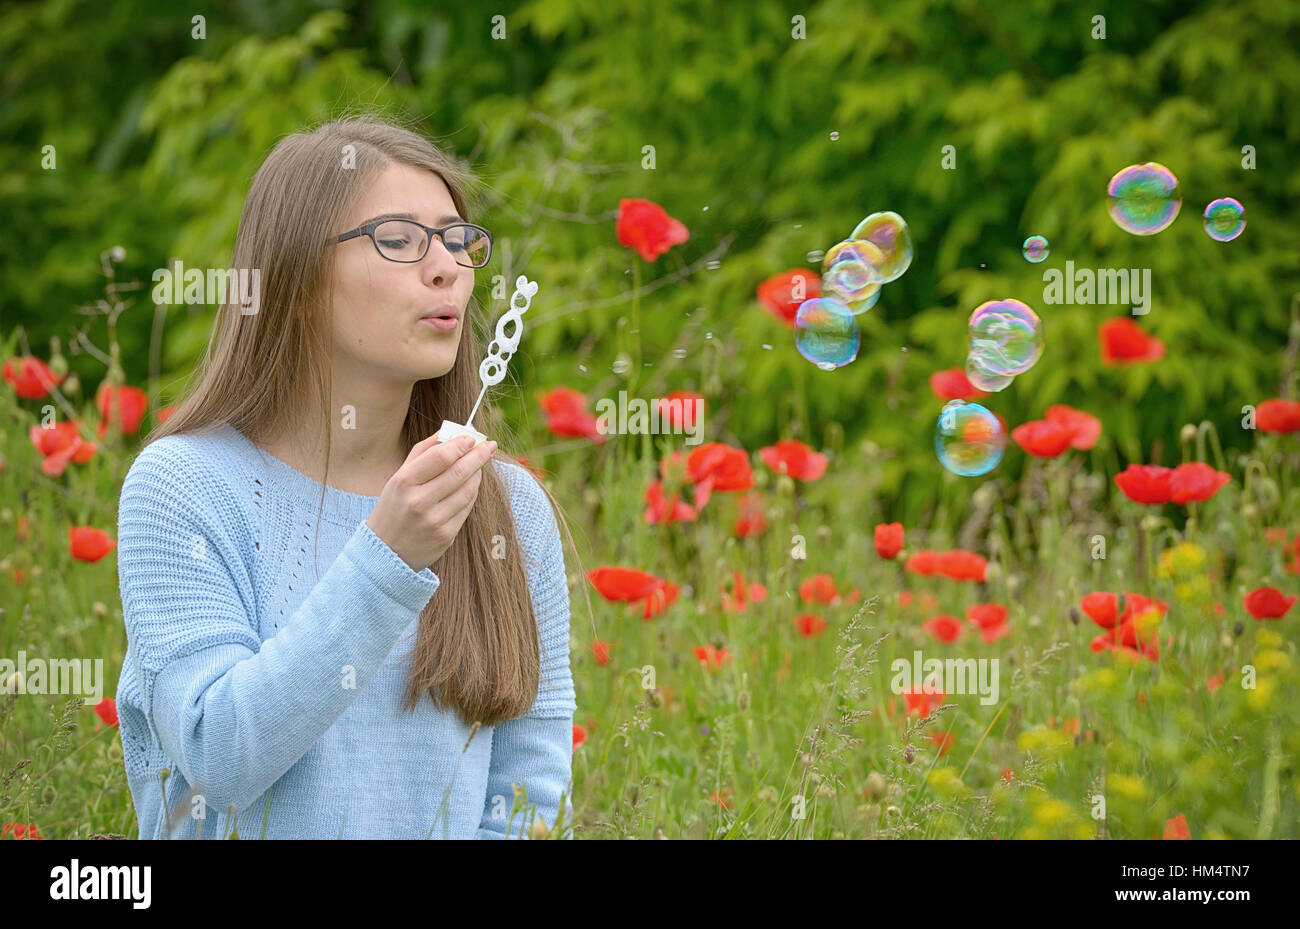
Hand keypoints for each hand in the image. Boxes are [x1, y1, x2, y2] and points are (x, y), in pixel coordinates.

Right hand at [365, 432, 497, 571]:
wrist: (385, 552)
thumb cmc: (394, 507)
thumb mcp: (398, 477)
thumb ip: (423, 452)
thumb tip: (449, 431)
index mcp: (404, 482)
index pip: (441, 456)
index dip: (461, 445)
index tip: (473, 438)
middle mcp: (418, 501)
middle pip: (459, 472)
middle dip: (478, 455)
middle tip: (490, 445)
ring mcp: (433, 521)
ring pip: (467, 490)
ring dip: (477, 474)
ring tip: (480, 464)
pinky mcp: (446, 536)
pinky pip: (467, 508)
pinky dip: (472, 493)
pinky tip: (472, 484)